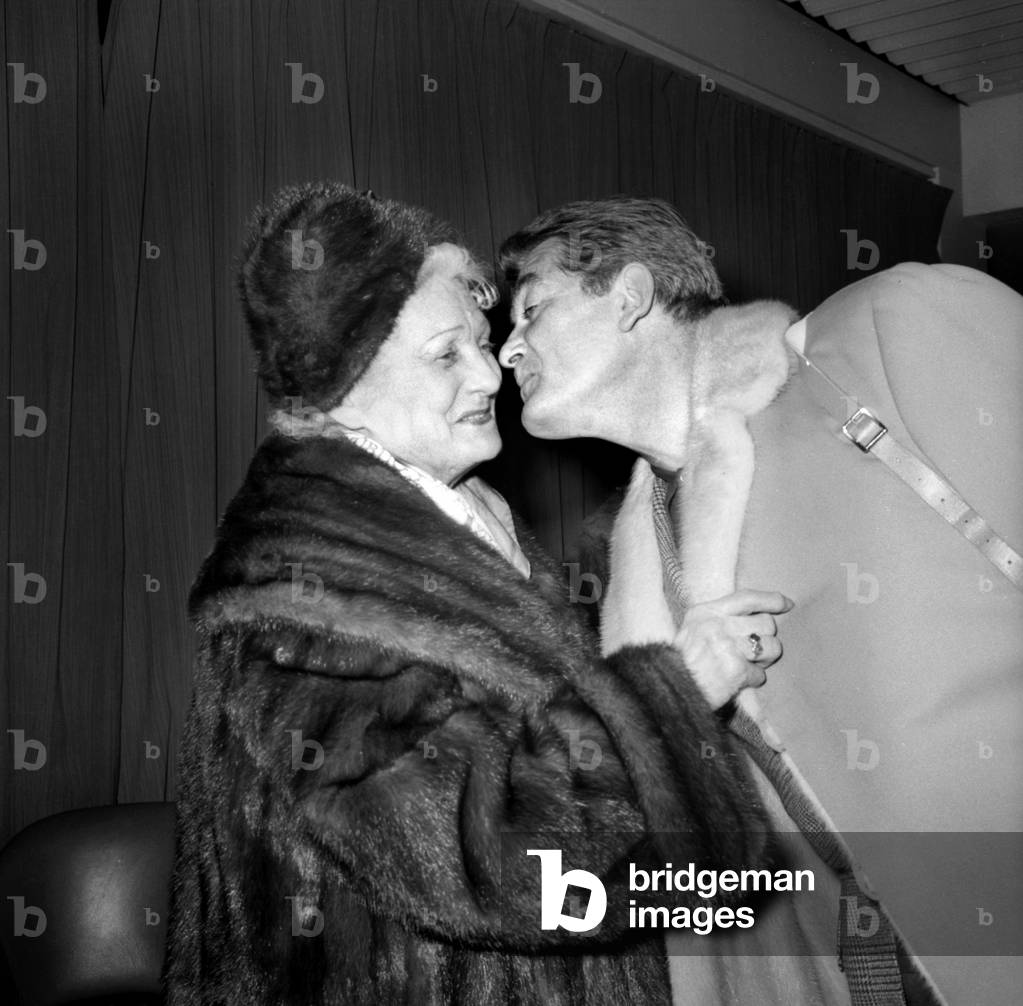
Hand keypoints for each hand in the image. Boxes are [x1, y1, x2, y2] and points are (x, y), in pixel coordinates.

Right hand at [673, 590, 793, 708]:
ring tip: (748, 666)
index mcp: (706, 611)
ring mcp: (727, 646)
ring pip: (771, 647)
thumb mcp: (692, 629)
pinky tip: (738, 681)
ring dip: (764, 660)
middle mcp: (717, 625)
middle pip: (765, 624)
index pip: (746, 598)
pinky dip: (752, 680)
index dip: (771, 600)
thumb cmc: (681, 662)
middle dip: (766, 639)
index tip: (787, 604)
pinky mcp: (736, 670)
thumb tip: (757, 618)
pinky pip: (760, 675)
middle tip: (753, 652)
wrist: (669, 689)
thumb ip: (719, 620)